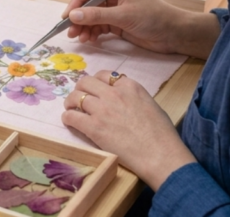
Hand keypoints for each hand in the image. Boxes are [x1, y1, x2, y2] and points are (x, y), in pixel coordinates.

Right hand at [61, 0, 184, 53]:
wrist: (175, 34)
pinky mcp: (118, 24)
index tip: (68, 15)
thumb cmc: (153, 18)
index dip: (77, 1)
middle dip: (78, 17)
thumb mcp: (123, 16)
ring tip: (79, 38)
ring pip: (92, 17)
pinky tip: (89, 40)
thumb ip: (97, 16)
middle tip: (69, 31)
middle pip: (89, 3)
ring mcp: (116, 10)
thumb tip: (73, 15)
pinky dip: (93, 33)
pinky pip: (99, 26)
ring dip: (84, 27)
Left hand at [63, 71, 196, 189]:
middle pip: (86, 82)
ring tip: (71, 109)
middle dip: (80, 88)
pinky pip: (71, 116)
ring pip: (75, 97)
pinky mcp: (94, 127)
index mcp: (129, 86)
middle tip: (79, 98)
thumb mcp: (150, 104)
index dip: (96, 82)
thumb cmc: (162, 134)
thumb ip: (133, 97)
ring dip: (70, 102)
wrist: (160, 154)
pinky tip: (70, 122)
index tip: (94, 90)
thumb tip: (123, 101)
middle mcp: (113, 93)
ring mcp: (102, 109)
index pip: (104, 75)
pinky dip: (68, 118)